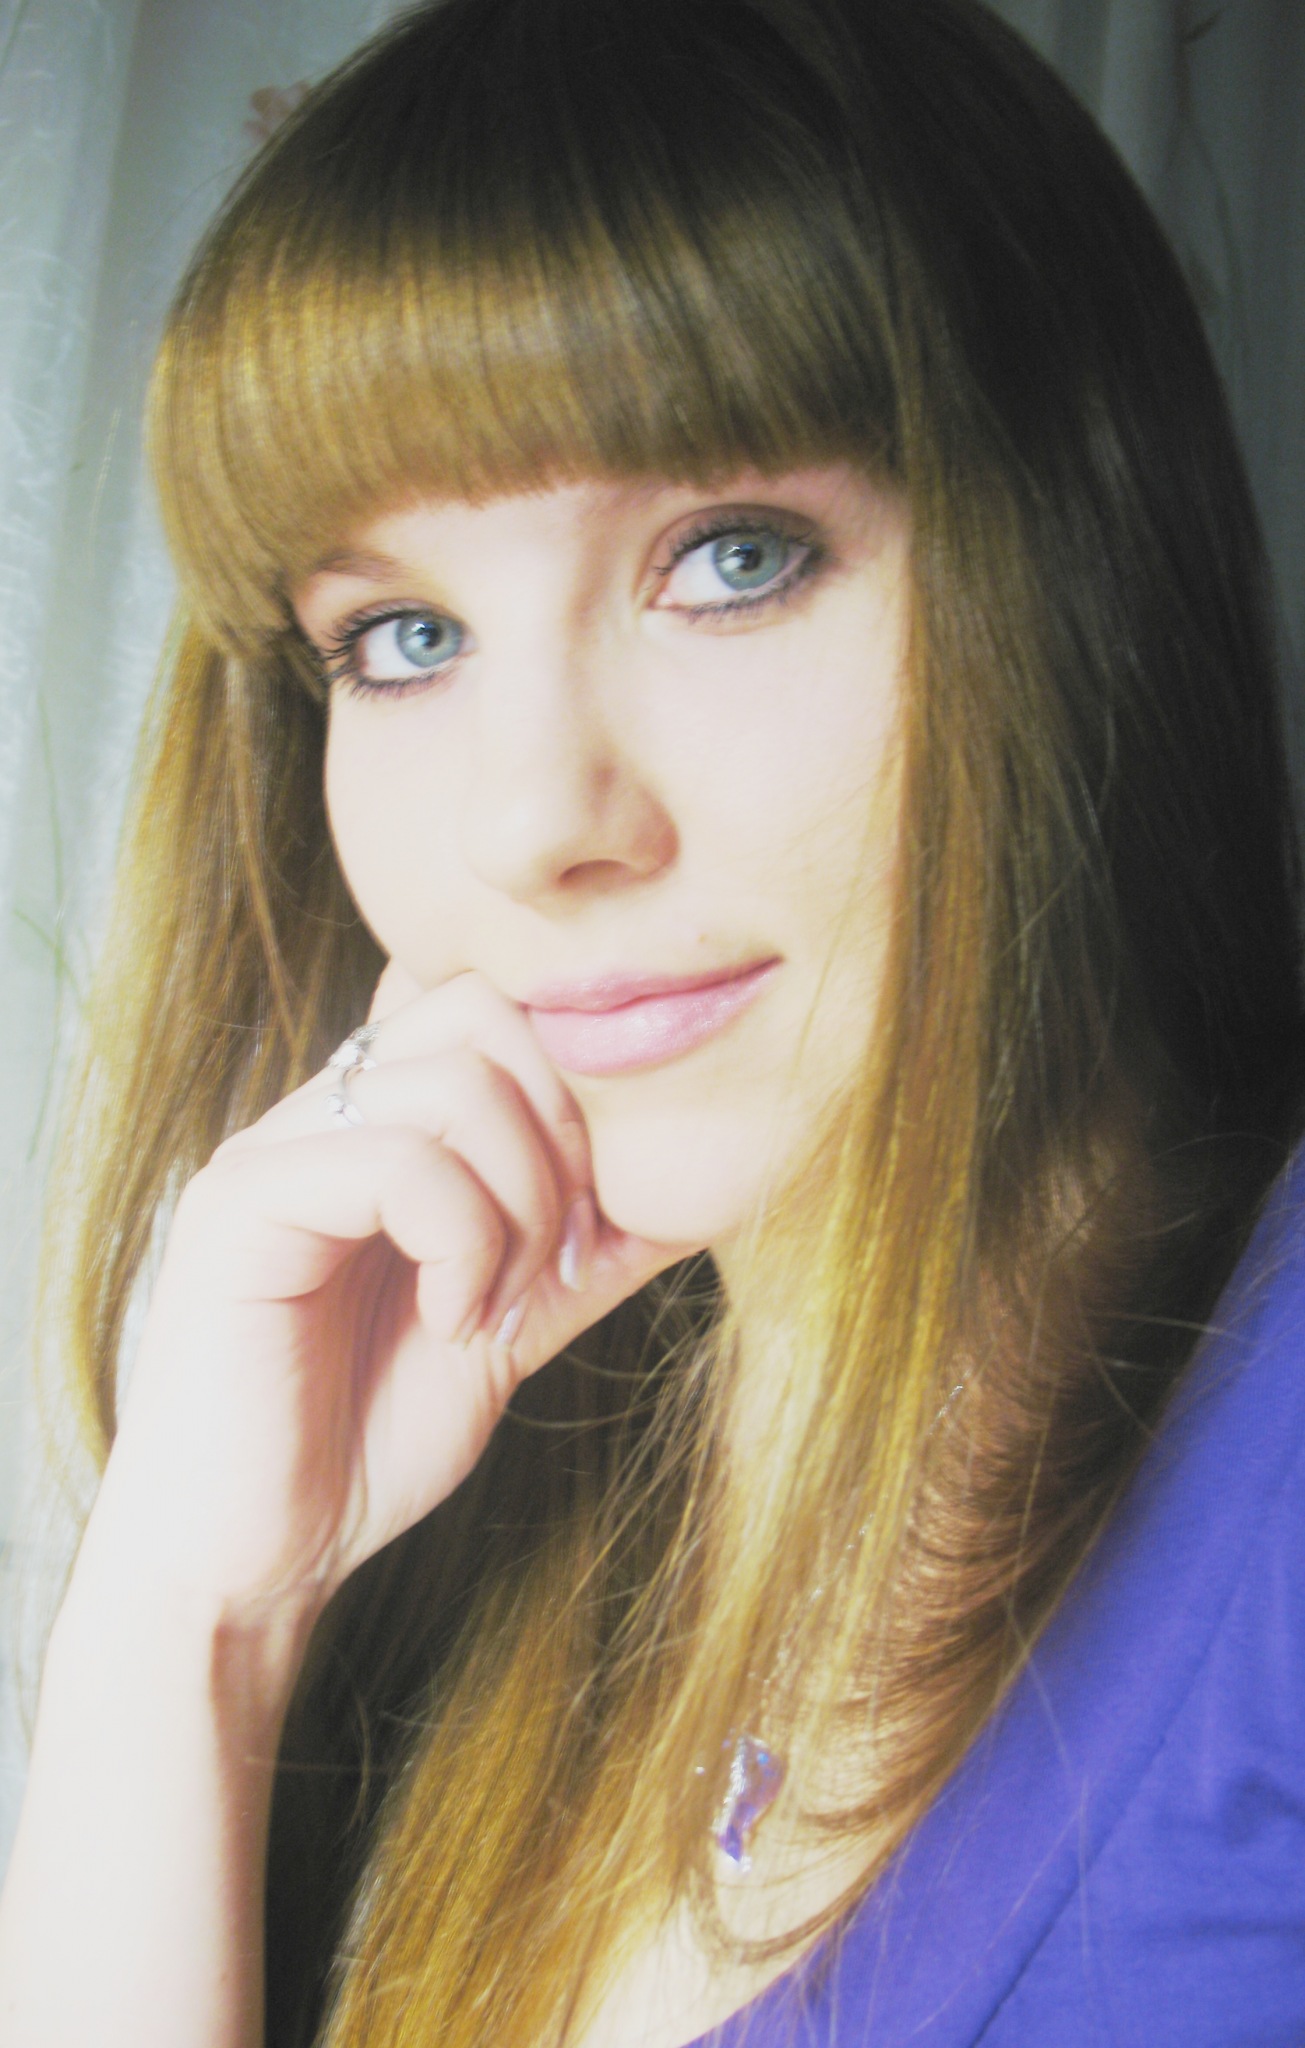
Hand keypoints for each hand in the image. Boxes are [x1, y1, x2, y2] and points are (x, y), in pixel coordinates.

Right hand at [84, 965, 698, 1626]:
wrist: (252, 1559)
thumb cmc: (366, 1440)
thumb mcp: (515, 1322)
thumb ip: (587, 1245)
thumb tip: (701, 1186)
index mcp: (378, 1121)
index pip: (499, 1005)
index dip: (580, 1094)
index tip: (594, 1221)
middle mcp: (321, 1109)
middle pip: (486, 1009)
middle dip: (565, 1134)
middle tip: (561, 1256)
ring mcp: (275, 1145)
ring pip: (457, 1081)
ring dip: (520, 1203)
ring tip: (500, 1305)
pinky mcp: (240, 1201)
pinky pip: (397, 1160)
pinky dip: (461, 1244)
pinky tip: (450, 1323)